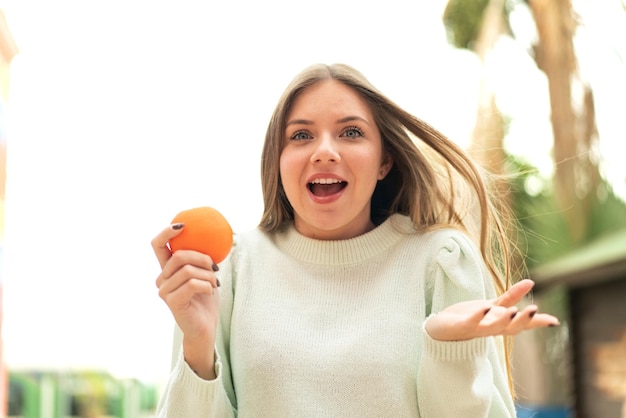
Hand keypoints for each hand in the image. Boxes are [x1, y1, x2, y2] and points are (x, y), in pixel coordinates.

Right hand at [152, 224, 220, 377]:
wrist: (205, 328)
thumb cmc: (206, 301)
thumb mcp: (205, 275)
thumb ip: (202, 259)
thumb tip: (213, 237)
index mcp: (167, 270)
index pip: (158, 245)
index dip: (167, 232)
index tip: (183, 225)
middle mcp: (161, 279)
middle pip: (179, 256)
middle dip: (202, 258)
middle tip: (215, 267)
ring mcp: (164, 291)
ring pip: (188, 270)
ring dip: (208, 275)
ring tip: (214, 283)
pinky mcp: (172, 302)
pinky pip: (192, 283)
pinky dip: (207, 285)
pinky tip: (211, 291)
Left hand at [425, 279, 559, 340]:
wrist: (440, 329)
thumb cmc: (469, 318)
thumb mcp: (492, 306)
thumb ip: (510, 297)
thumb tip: (531, 282)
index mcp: (500, 324)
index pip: (521, 324)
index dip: (537, 322)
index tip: (554, 320)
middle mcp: (490, 329)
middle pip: (510, 328)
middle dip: (523, 320)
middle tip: (535, 310)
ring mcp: (476, 329)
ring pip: (493, 328)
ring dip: (504, 320)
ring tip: (514, 310)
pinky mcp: (460, 326)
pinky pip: (470, 322)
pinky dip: (478, 316)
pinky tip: (484, 307)